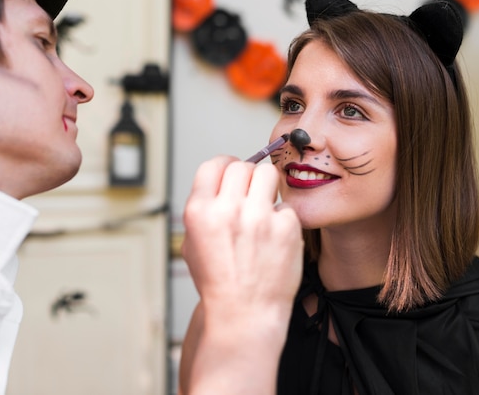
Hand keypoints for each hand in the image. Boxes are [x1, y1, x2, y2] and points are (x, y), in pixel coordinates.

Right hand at [182, 156, 302, 315]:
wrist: (244, 313)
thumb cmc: (218, 282)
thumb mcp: (192, 243)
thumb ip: (203, 209)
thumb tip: (220, 182)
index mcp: (200, 211)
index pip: (214, 164)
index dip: (225, 165)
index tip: (232, 172)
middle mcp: (227, 211)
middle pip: (243, 166)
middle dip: (247, 177)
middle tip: (250, 194)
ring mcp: (258, 218)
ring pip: (268, 174)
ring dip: (266, 188)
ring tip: (264, 208)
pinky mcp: (285, 228)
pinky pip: (286, 206)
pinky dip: (282, 219)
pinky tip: (275, 236)